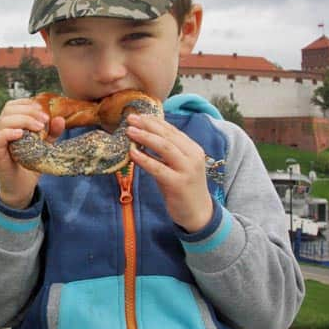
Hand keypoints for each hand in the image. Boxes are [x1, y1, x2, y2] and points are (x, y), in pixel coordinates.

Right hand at [0, 98, 64, 208]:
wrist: (22, 187)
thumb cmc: (31, 164)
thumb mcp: (45, 146)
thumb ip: (52, 132)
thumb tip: (60, 119)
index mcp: (10, 123)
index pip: (15, 104)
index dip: (29, 104)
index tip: (46, 112)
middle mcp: (0, 128)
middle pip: (9, 108)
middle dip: (29, 110)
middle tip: (45, 120)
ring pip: (4, 119)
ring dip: (24, 120)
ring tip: (39, 128)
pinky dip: (9, 132)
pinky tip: (22, 135)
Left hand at [126, 114, 212, 232]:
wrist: (198, 213)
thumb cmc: (183, 186)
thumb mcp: (176, 165)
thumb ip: (164, 151)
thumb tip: (141, 136)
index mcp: (192, 148)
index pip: (172, 130)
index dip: (154, 121)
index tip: (139, 115)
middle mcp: (192, 156)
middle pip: (168, 136)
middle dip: (148, 126)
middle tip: (130, 119)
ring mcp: (187, 170)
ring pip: (165, 148)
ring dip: (145, 137)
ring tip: (129, 131)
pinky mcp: (179, 184)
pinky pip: (159, 168)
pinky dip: (145, 159)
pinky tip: (132, 153)